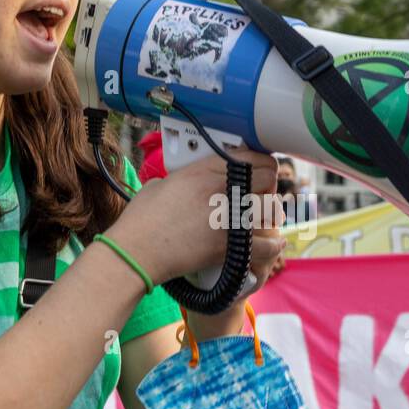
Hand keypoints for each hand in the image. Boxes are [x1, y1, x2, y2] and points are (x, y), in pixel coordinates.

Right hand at [104, 148, 281, 285]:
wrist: (137, 251)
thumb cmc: (141, 221)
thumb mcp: (160, 184)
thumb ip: (181, 178)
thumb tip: (184, 182)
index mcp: (205, 170)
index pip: (253, 157)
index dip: (261, 165)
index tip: (260, 174)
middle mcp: (221, 189)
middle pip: (268, 180)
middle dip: (267, 189)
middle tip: (260, 198)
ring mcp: (228, 217)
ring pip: (271, 210)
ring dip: (269, 216)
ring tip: (263, 221)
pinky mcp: (230, 245)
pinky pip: (267, 244)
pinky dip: (272, 246)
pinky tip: (272, 244)